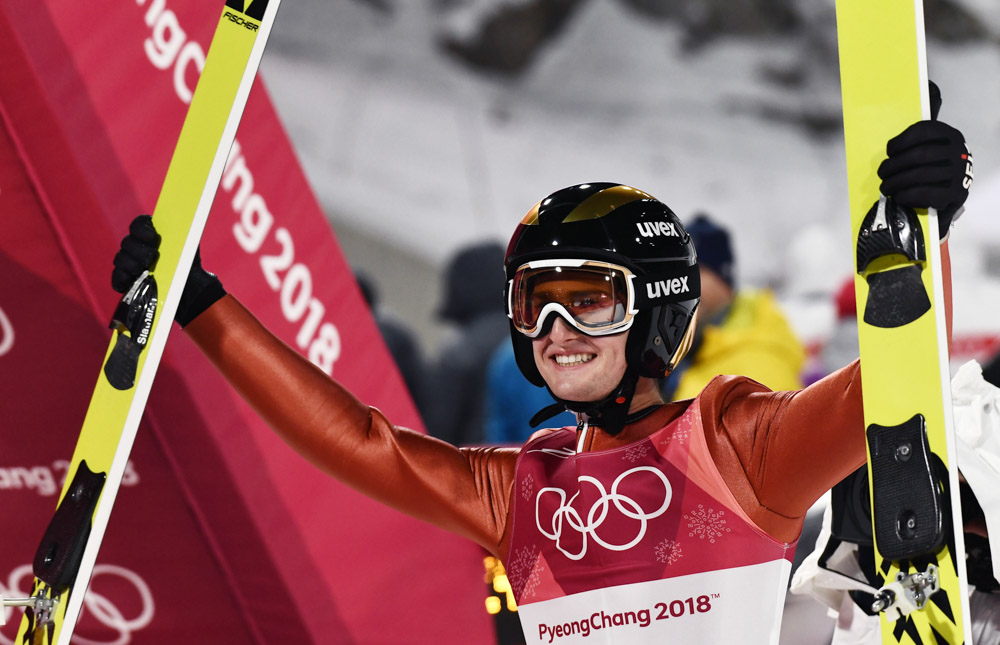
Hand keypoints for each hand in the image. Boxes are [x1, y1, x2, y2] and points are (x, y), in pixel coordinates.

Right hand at [111, 215, 225, 326]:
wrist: (190, 288)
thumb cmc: (188, 264)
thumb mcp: (190, 247)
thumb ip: (184, 233)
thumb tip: (185, 220)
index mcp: (150, 234)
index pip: (139, 224)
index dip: (142, 228)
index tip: (153, 237)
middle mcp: (137, 246)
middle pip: (127, 242)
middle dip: (139, 250)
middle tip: (153, 257)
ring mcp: (130, 263)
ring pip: (120, 259)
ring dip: (131, 264)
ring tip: (145, 270)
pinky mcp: (127, 281)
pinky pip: (117, 278)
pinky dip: (121, 279)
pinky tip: (129, 281)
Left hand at [877, 120, 972, 240]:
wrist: (958, 186)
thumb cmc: (937, 165)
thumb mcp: (931, 147)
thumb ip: (913, 146)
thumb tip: (889, 160)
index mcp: (949, 135)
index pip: (923, 131)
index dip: (901, 141)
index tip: (889, 152)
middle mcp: (958, 151)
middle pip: (919, 155)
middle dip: (894, 165)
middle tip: (882, 173)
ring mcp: (960, 173)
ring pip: (921, 175)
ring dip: (896, 182)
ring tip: (885, 187)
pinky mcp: (957, 193)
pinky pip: (928, 194)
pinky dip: (908, 195)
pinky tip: (898, 196)